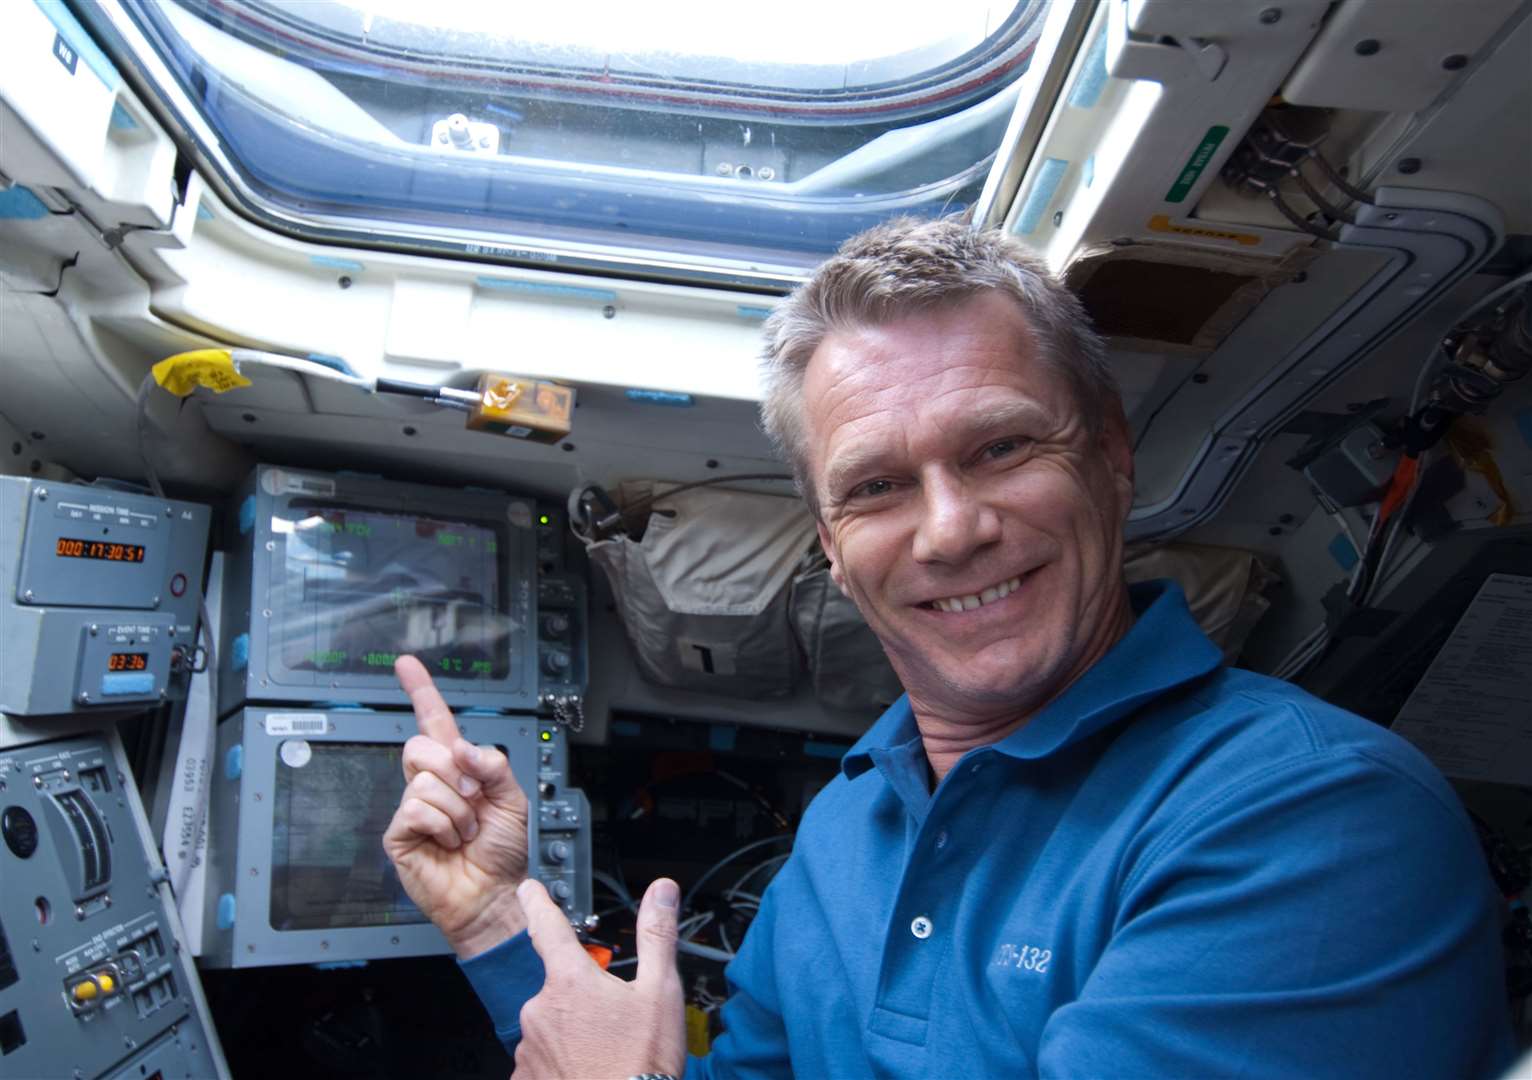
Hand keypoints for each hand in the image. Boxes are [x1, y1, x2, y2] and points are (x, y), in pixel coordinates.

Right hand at [382, 655, 531, 957]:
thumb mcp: (512, 797)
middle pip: (422, 747)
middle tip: (473, 799)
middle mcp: (432, 783)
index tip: (406, 664)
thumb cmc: (503, 851)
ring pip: (425, 780)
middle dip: (454, 772)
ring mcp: (413, 807)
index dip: (421, 691)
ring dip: (457, 808)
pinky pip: (418, 808)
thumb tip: (459, 747)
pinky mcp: (400, 833)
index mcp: (458, 769)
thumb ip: (491, 764)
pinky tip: (449, 842)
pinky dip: (444, 825)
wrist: (494, 894)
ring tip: (465, 831)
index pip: (435, 722)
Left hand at [514, 877, 686, 1079]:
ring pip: (551, 1026)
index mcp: (571, 981)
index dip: (537, 902)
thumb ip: (657, 936)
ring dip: (572, 1033)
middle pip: (559, 987)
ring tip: (606, 1053)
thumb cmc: (641, 1064)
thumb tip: (661, 891)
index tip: (529, 888)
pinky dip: (561, 1063)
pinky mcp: (525, 1077)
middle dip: (582, 998)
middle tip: (614, 1022)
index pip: (548, 927)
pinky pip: (541, 1060)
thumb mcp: (661, 994)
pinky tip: (586, 1072)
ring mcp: (529, 1047)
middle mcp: (540, 1009)